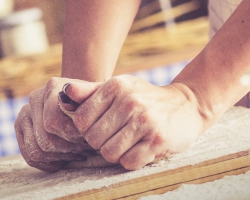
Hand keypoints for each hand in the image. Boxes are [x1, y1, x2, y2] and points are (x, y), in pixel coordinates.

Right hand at [14, 78, 99, 171]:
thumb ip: (89, 96)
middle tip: (85, 150)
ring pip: (35, 151)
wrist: (80, 98)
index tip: (88, 140)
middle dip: (68, 149)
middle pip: (44, 140)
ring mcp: (24, 113)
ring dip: (59, 157)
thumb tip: (70, 101)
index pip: (53, 122)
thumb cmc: (91, 100)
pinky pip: (29, 156)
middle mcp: (33, 99)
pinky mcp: (20, 128)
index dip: (72, 136)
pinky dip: (47, 163)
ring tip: (76, 154)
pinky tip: (63, 160)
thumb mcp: (96, 96)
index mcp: (51, 87)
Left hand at [68, 75, 204, 169]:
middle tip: (115, 135)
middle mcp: (130, 102)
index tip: (100, 125)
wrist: (185, 106)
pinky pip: (128, 162)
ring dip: (115, 153)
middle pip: (93, 139)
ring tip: (126, 142)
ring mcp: (145, 122)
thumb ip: (89, 91)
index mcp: (116, 86)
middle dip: (100, 142)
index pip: (81, 119)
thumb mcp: (118, 88)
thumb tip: (64, 92)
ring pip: (108, 153)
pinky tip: (138, 148)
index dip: (86, 128)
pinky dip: (130, 160)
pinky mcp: (158, 141)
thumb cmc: (143, 98)